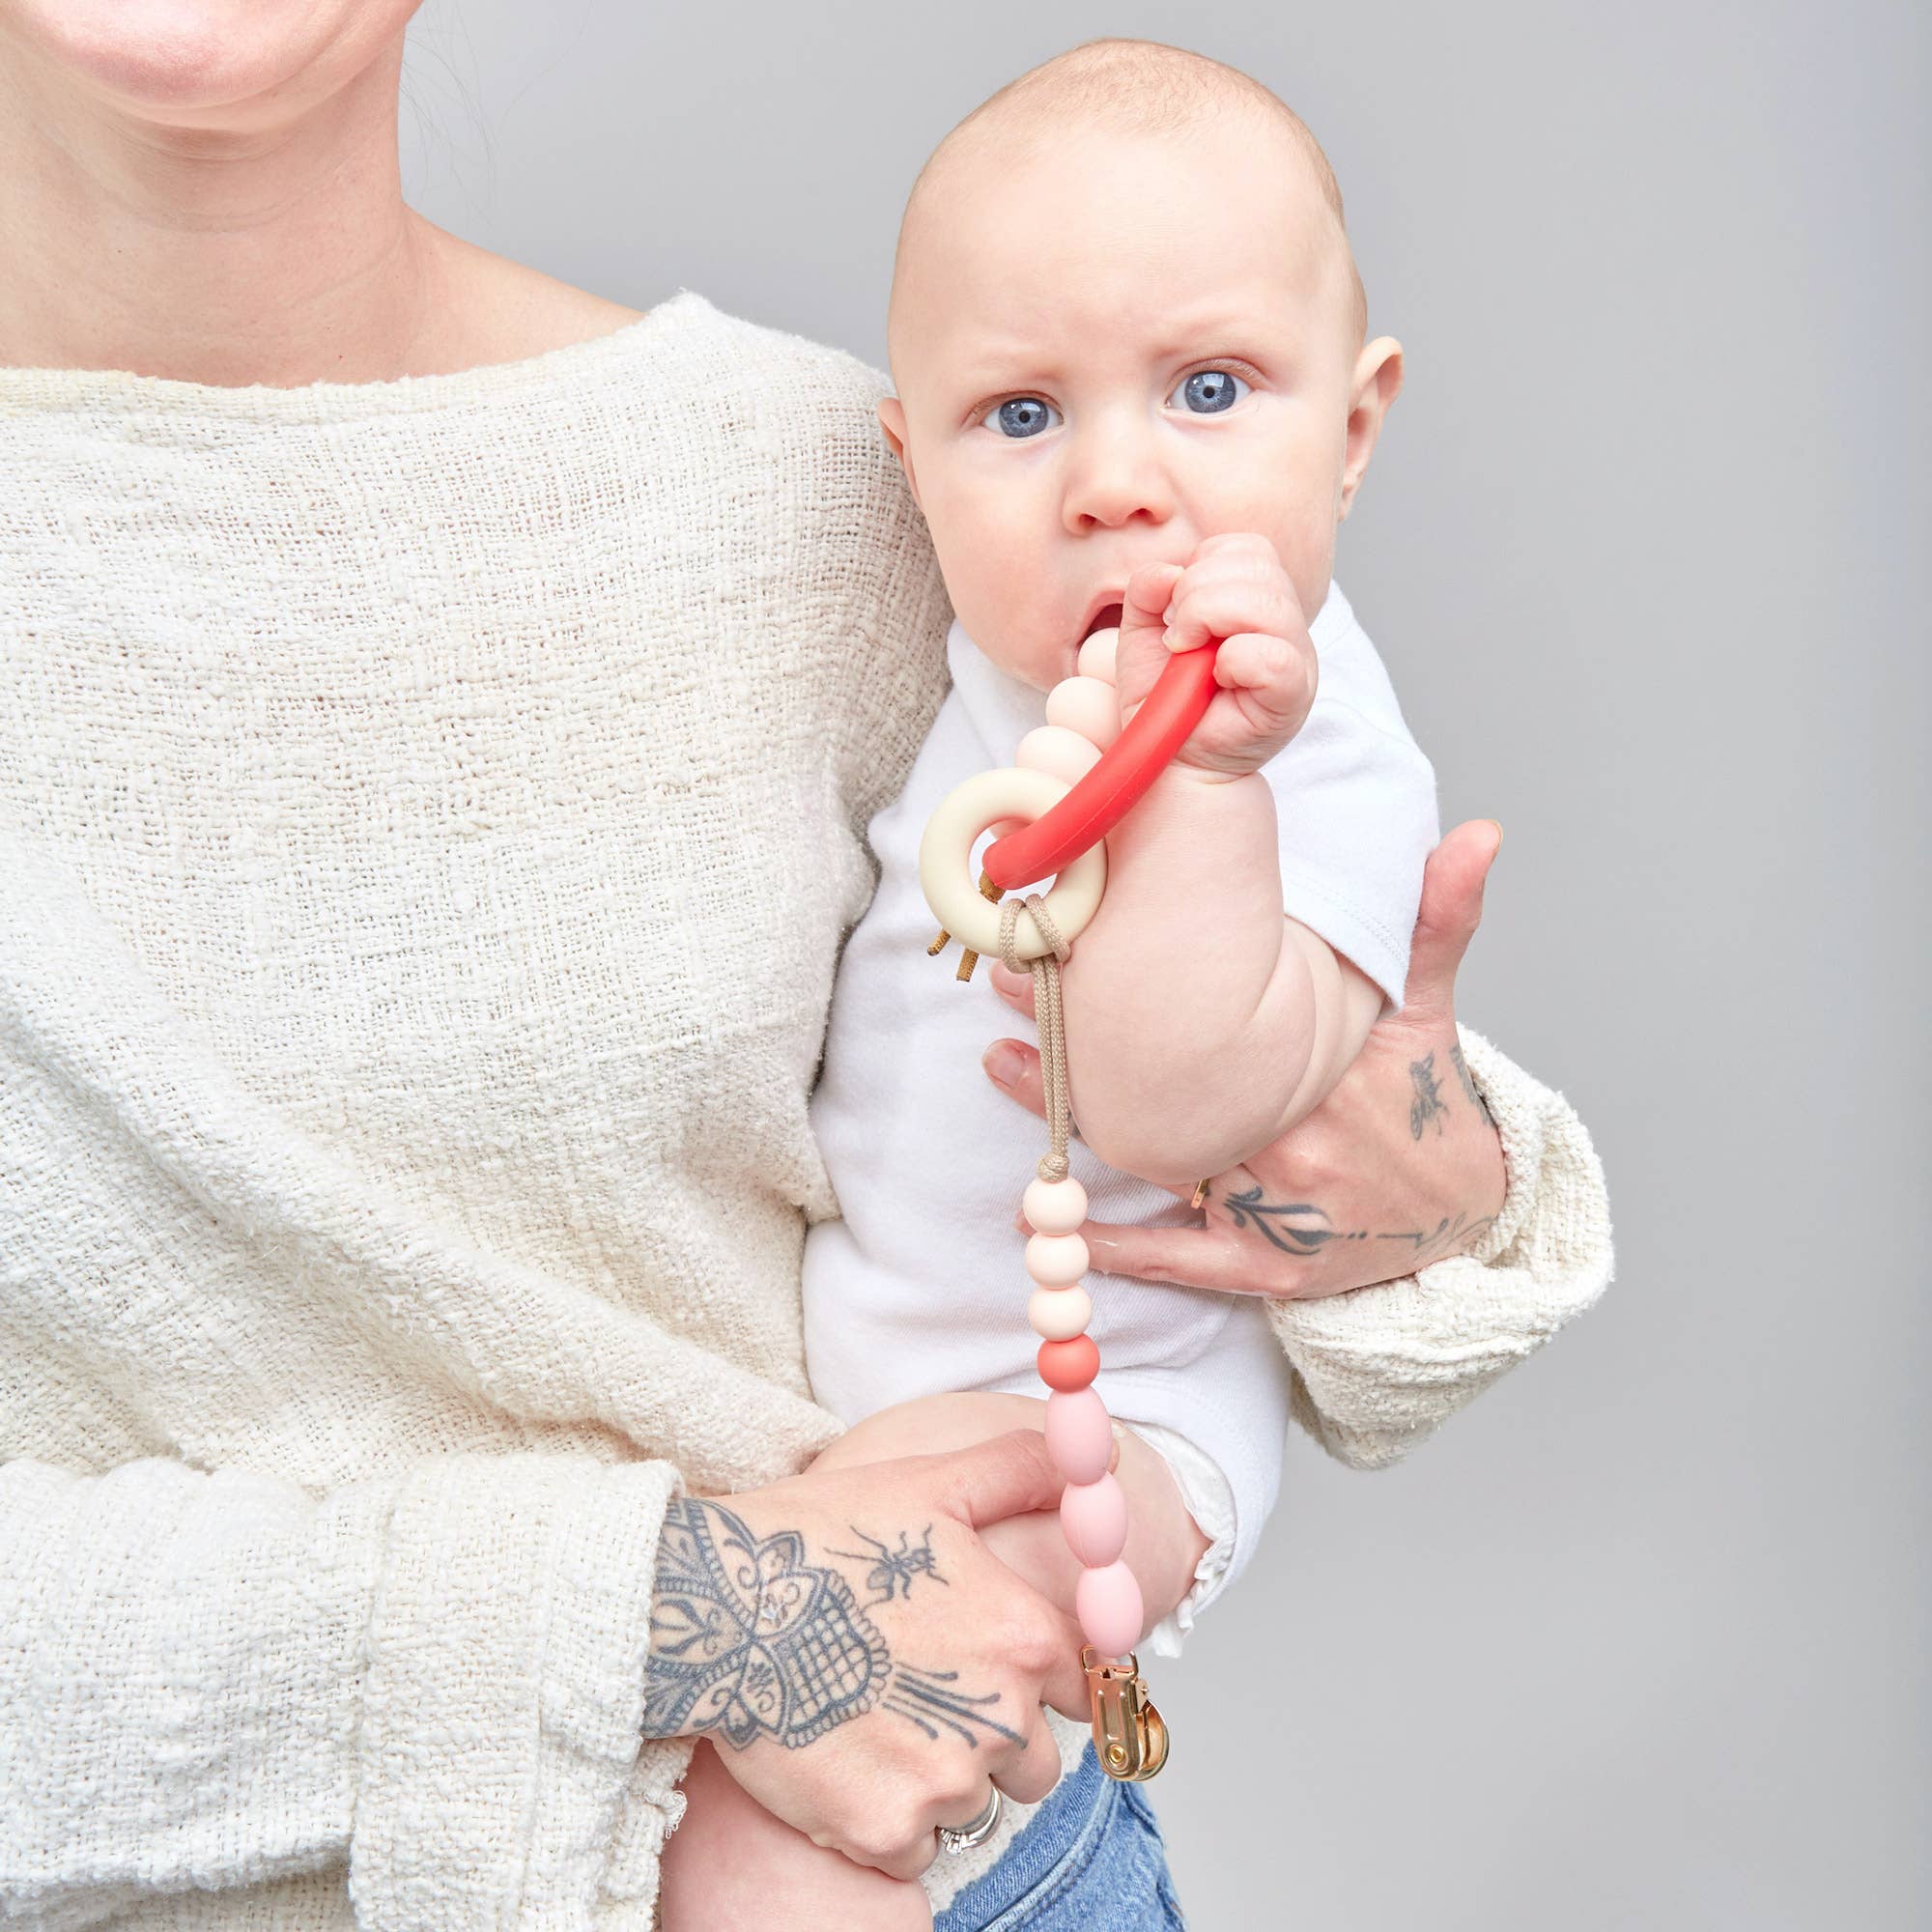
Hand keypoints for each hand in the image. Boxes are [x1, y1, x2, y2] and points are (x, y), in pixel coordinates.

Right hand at [643, 1432, 1098, 1881]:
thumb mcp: (930, 1483)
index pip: (1081, 1688)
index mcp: (1024, 1638)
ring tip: (875, 1719)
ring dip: (938, 1780)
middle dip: (990, 1738)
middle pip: (1036, 1763)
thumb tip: (1092, 1455)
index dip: (1037, 1678)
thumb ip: (1019, 1473)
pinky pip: (915, 1852)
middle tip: (920, 1694)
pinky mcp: (882, 1832)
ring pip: (974, 1807)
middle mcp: (998, 1720)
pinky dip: (888, 1821)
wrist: (718, 1605)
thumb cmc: (822, 1537)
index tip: (987, 1667)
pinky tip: (848, 1761)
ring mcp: (942, 1784)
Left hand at [983, 820, 1507, 1298]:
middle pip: (1168, 1081)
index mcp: (1327, 1072)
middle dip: (1082, 1030)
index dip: (1134, 974)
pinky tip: (1048, 1218)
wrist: (1470, 1221)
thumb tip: (1478, 833)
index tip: (1073, 925)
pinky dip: (1119, 1245)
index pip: (1220, 1015)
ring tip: (1003, 1059)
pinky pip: (1183, 1257)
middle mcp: (1296, 1142)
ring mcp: (1280, 1210)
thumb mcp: (1430, 1011)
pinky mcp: (1268, 1268)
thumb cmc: (1432, 1106)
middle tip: (1010, 978)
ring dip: (1074, 1112)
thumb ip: (1438, 921)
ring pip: (1158, 1157)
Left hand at [1115, 533, 1316, 777]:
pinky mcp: (1294, 694)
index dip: (1201, 565)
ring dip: (1209, 618)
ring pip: (1266, 601)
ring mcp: (1297, 657)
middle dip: (1197, 591)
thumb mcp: (1142, 635)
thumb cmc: (1164, 699)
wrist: (1168, 760)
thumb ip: (1148, 590)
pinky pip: (1273, 655)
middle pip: (1256, 563)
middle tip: (1176, 636)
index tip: (1173, 610)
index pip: (1246, 547)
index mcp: (1256, 599)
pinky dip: (1233, 659)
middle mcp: (1284, 622)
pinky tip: (1217, 678)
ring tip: (1187, 654)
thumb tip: (1168, 571)